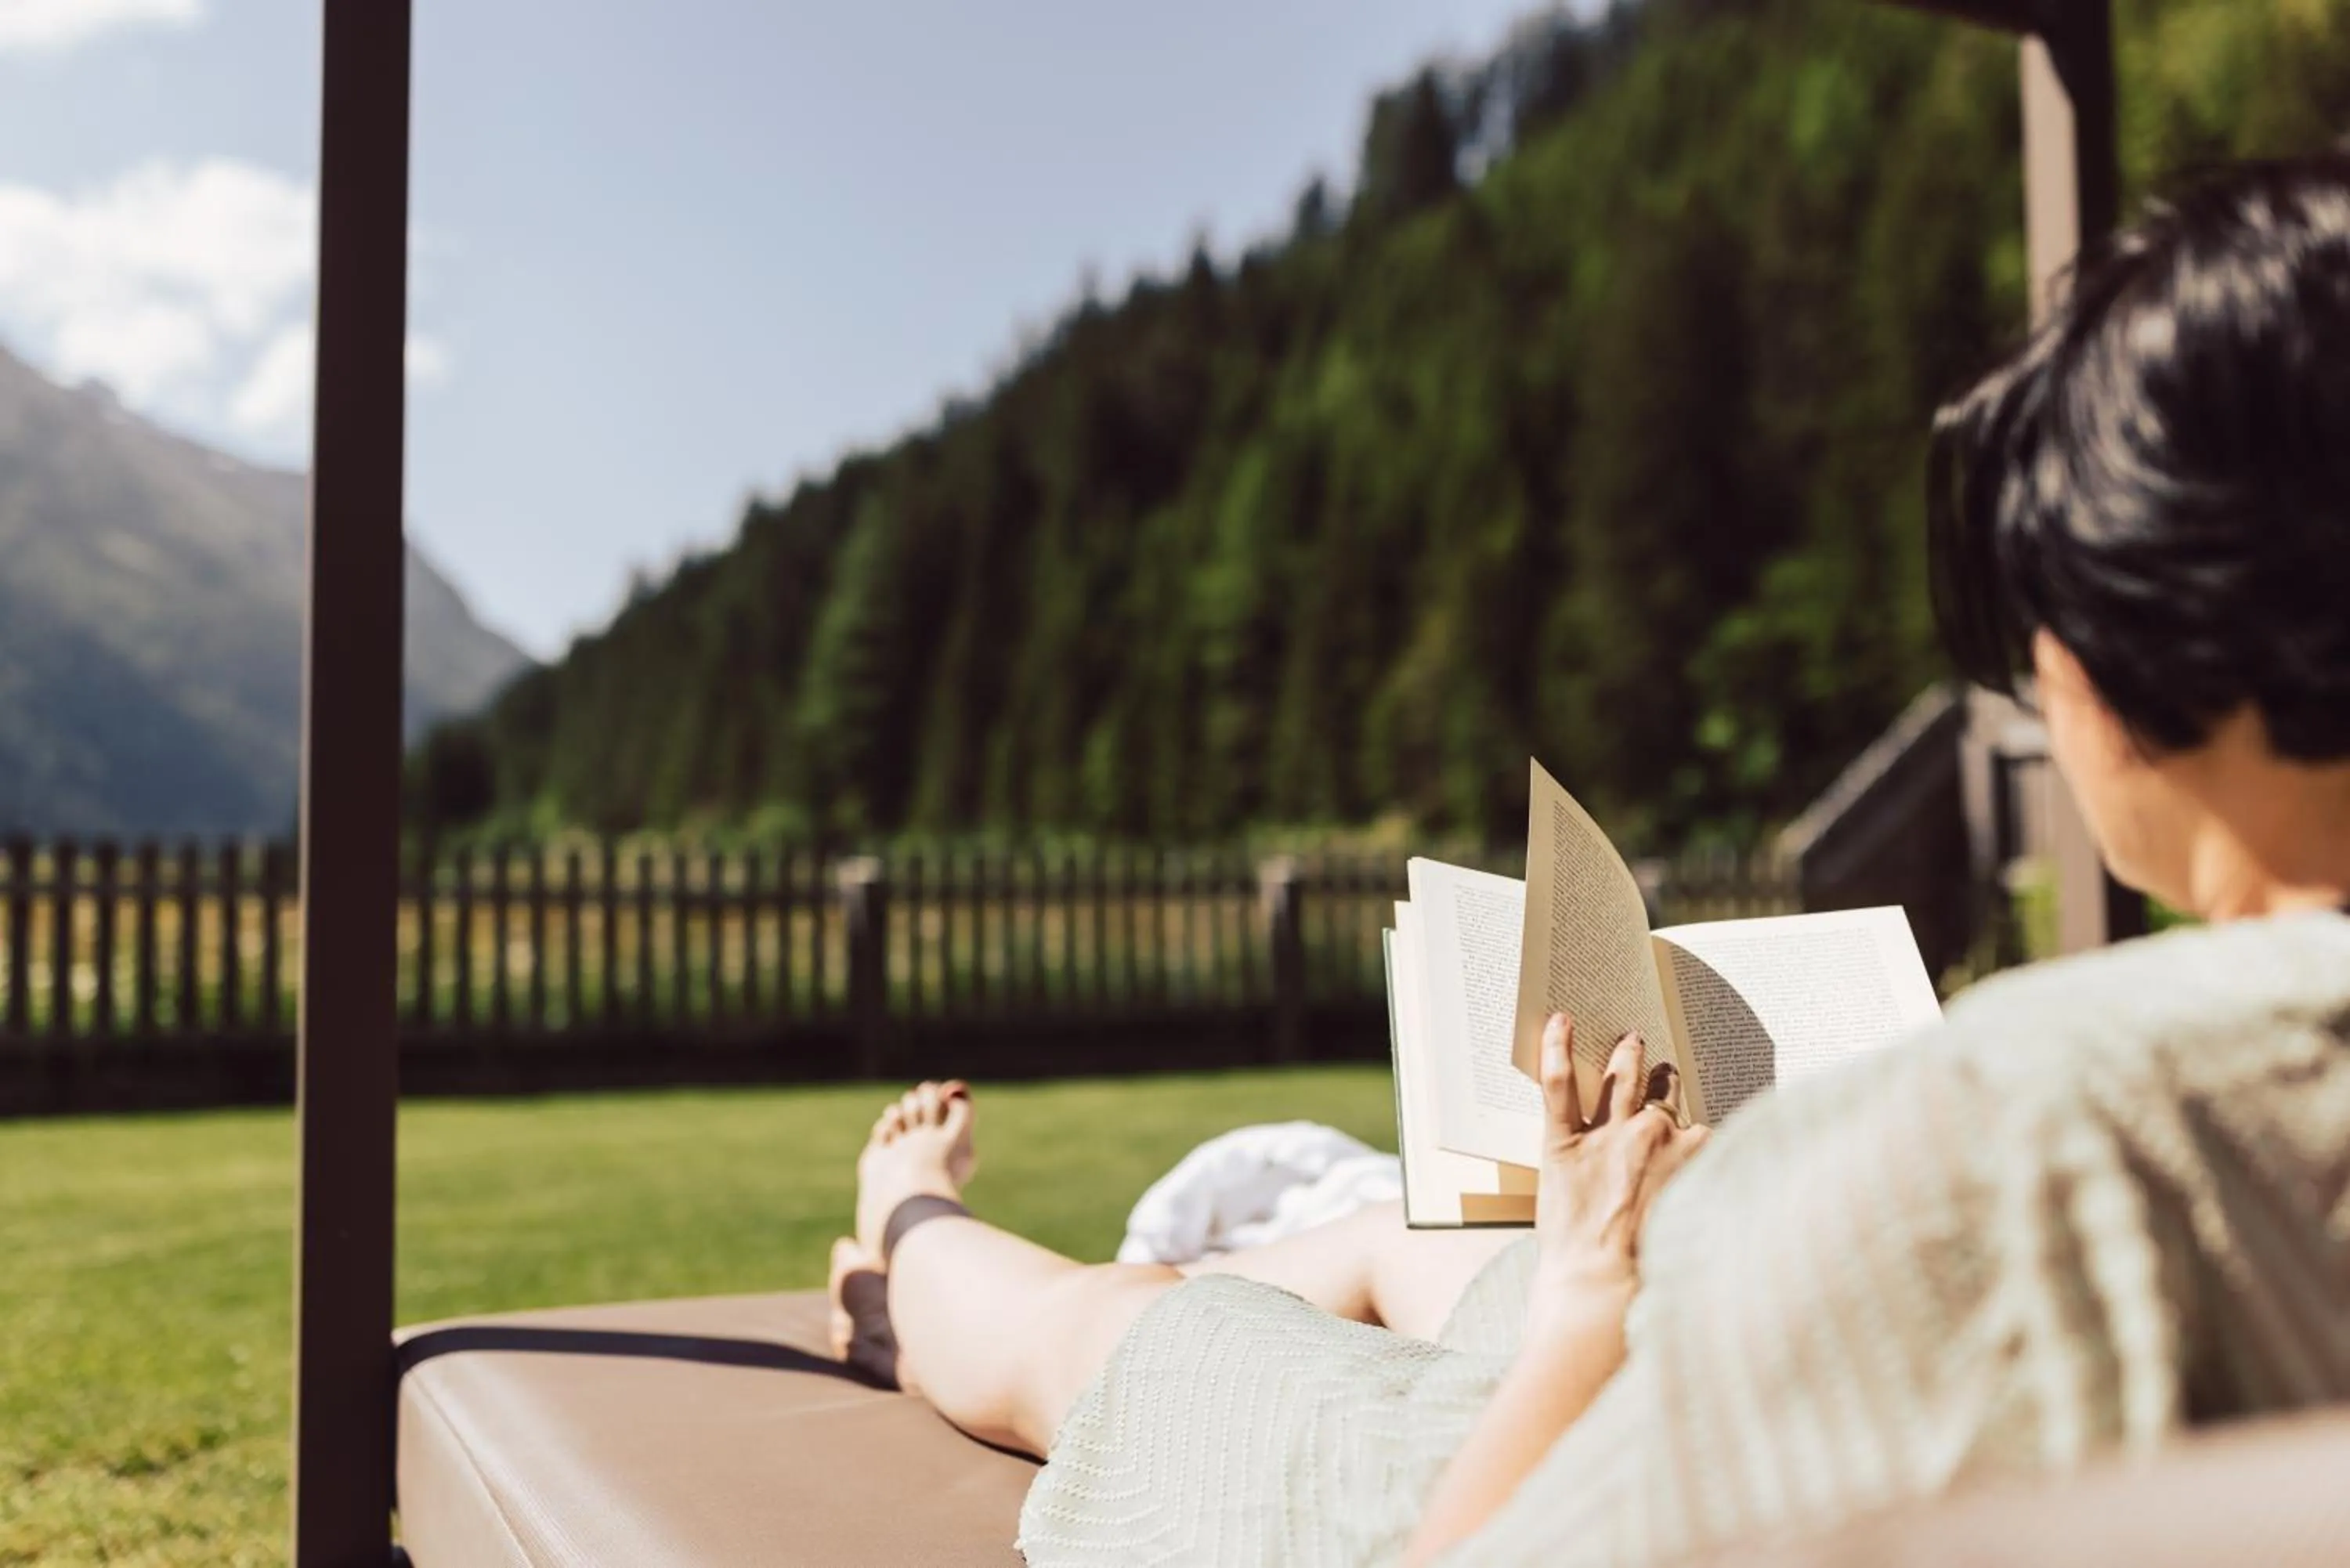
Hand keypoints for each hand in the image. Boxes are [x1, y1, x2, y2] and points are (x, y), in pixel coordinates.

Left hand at [1531, 1013, 1707, 1300]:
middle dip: (1664, 1084)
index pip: (1698, 1130)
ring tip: (1628, 1041)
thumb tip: (1704, 1187)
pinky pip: (1560, 1084)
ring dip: (1627, 1056)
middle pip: (1665, 1095)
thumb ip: (1701, 1192)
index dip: (1691, 1138)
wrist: (1602, 1287)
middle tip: (1663, 1072)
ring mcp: (1610, 1132)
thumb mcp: (1696, 1226)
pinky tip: (1558, 1023)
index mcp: (1695, 1153)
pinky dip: (1557, 1049)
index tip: (1690, 1139)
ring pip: (1623, 1078)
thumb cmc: (1650, 1271)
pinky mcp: (1564, 1140)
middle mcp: (1657, 1132)